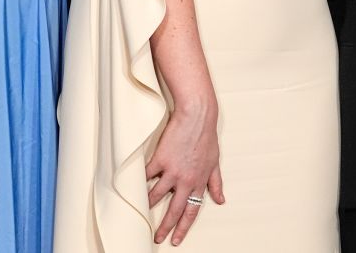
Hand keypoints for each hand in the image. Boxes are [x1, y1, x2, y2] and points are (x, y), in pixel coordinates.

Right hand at [146, 103, 225, 245]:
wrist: (197, 116)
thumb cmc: (206, 136)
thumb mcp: (215, 162)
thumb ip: (216, 183)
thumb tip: (220, 199)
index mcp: (199, 181)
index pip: (192, 210)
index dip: (184, 227)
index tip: (176, 239)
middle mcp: (186, 180)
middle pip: (174, 210)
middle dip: (165, 227)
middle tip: (158, 238)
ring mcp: (172, 170)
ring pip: (157, 195)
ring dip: (148, 205)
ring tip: (142, 211)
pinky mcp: (160, 159)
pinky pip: (147, 176)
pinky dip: (140, 182)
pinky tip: (134, 187)